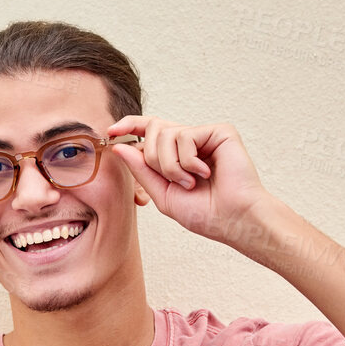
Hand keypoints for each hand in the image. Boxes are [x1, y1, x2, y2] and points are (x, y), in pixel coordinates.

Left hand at [104, 115, 278, 244]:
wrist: (233, 220)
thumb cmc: (205, 213)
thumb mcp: (163, 193)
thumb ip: (141, 169)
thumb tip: (119, 146)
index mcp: (177, 154)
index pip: (149, 130)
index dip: (129, 125)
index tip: (111, 132)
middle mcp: (190, 141)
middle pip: (152, 129)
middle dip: (152, 158)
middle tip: (172, 180)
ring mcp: (204, 135)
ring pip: (164, 133)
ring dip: (170, 164)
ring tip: (190, 182)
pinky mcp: (219, 131)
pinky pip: (184, 135)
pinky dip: (187, 160)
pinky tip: (204, 173)